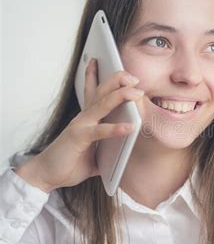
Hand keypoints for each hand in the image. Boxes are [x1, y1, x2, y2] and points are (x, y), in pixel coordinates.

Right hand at [15, 59, 142, 192]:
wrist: (45, 175)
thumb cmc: (68, 162)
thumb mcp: (94, 154)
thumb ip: (108, 151)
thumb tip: (123, 156)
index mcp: (87, 118)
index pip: (95, 92)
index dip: (102, 77)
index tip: (116, 68)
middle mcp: (84, 117)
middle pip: (102, 91)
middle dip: (118, 80)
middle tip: (134, 76)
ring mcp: (81, 125)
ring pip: (103, 104)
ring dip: (121, 96)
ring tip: (137, 93)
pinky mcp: (79, 137)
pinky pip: (100, 131)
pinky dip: (115, 128)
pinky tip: (129, 127)